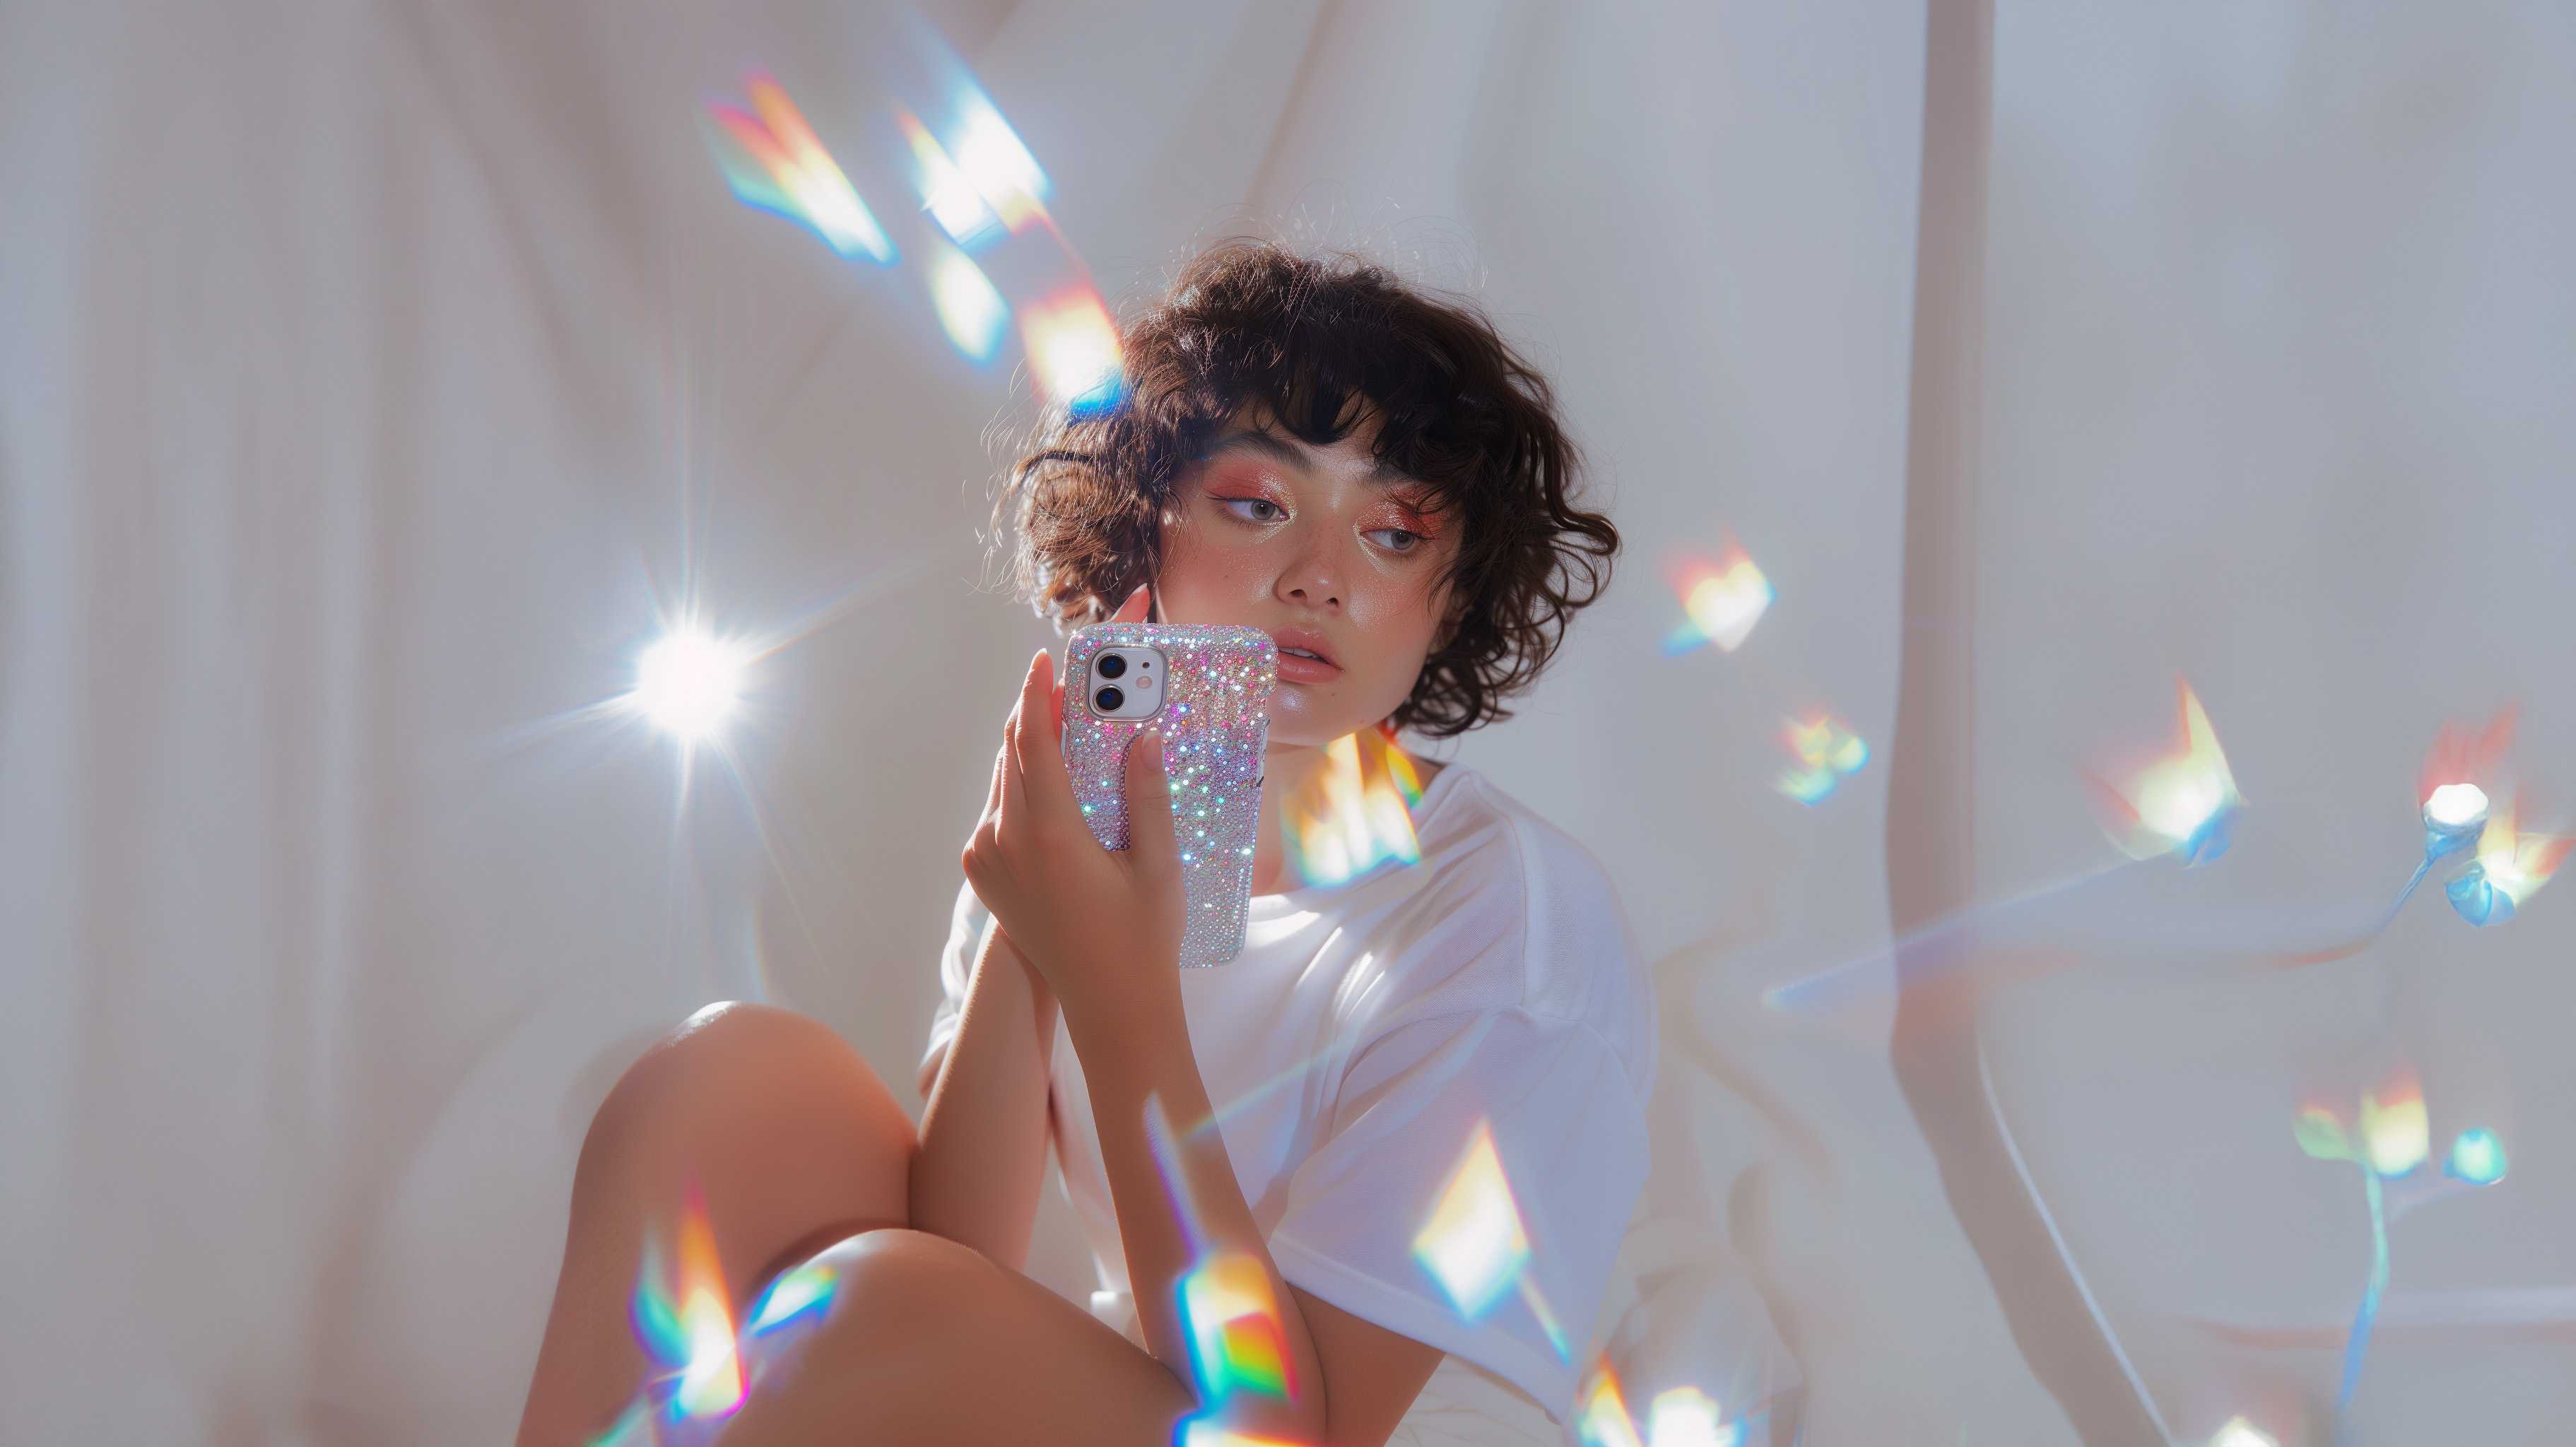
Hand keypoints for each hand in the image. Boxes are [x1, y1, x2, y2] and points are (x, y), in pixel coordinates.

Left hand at [961, 588, 1183, 1038]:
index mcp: (1048, 835)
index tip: (1043, 659)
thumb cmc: (1143, 940)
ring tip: (1065, 725)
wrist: (1110, 1009)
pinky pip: (998, 813)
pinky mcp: (984, 877)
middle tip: (1068, 684)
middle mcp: (1005, 843)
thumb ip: (1148, 795)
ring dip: (1030, 750)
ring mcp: (987, 862)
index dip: (1037, 694)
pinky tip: (1053, 780)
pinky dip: (1021, 786)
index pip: (1033, 743)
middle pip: (1013, 756)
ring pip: (1002, 783)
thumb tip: (1143, 734)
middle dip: (1038, 715)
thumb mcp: (1157, 865)